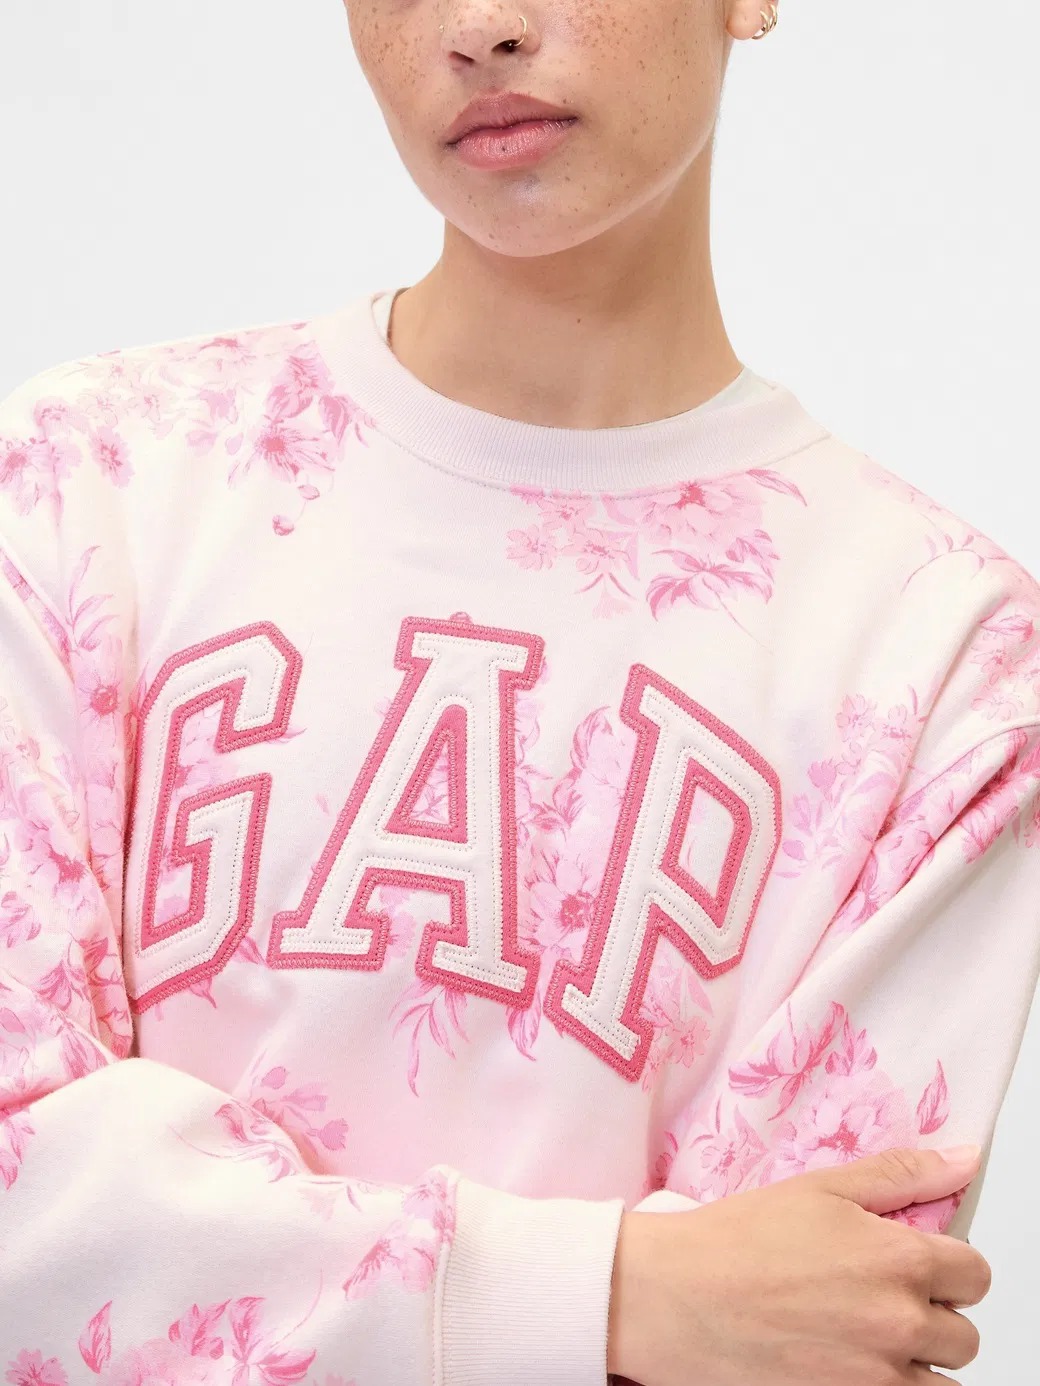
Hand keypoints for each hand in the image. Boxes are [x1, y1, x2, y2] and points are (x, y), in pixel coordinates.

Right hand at [607, 1145, 989, 1385]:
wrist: (674, 1298)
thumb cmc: (737, 1239)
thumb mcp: (820, 1188)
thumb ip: (901, 1175)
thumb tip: (963, 1159)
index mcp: (899, 1260)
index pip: (975, 1275)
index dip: (948, 1265)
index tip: (915, 1263)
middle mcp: (899, 1325)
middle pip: (963, 1336)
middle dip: (930, 1316)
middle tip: (875, 1298)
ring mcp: (876, 1380)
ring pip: (938, 1383)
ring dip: (913, 1362)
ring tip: (859, 1335)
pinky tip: (840, 1360)